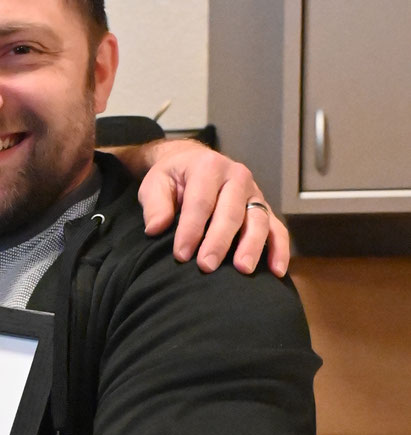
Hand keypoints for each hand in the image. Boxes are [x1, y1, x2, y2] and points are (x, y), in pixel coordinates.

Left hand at [134, 141, 289, 275]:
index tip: (180, 255)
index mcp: (209, 167)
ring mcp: (254, 193)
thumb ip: (155, 204)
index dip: (191, 230)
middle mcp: (237, 176)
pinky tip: (277, 271)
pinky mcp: (264, 208)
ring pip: (258, 220)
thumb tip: (156, 228)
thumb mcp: (156, 183)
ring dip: (252, 246)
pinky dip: (280, 249)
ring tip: (242, 270)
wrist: (193, 162)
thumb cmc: (174, 178)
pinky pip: (277, 228)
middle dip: (218, 242)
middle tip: (206, 266)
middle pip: (231, 212)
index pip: (200, 202)